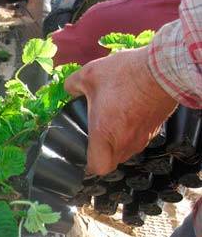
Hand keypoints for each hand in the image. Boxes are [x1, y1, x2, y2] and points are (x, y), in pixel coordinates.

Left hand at [64, 47, 176, 174]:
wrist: (165, 69)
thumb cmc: (127, 74)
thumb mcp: (90, 75)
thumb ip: (73, 85)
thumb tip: (70, 88)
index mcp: (104, 134)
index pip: (98, 167)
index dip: (90, 165)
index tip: (86, 155)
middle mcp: (125, 141)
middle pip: (112, 161)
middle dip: (103, 154)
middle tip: (96, 138)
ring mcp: (143, 137)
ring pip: (127, 151)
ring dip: (119, 143)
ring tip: (113, 123)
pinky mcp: (156, 128)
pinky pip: (140, 139)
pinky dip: (133, 132)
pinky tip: (128, 115)